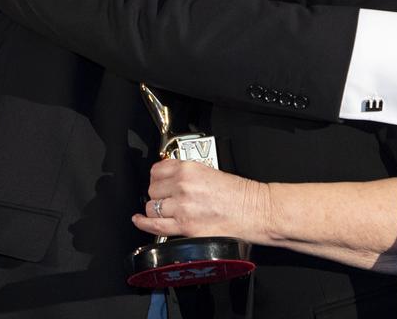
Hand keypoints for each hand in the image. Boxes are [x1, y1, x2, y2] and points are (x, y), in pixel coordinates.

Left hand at [131, 159, 264, 241]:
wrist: (257, 211)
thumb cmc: (241, 194)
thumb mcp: (211, 171)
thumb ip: (188, 173)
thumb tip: (170, 177)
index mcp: (189, 169)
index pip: (157, 171)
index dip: (157, 178)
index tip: (158, 182)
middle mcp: (183, 186)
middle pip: (152, 190)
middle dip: (158, 194)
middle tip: (167, 198)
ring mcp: (182, 207)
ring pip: (152, 207)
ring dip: (156, 210)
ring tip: (164, 211)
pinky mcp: (186, 227)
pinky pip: (155, 226)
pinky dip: (144, 224)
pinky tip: (139, 220)